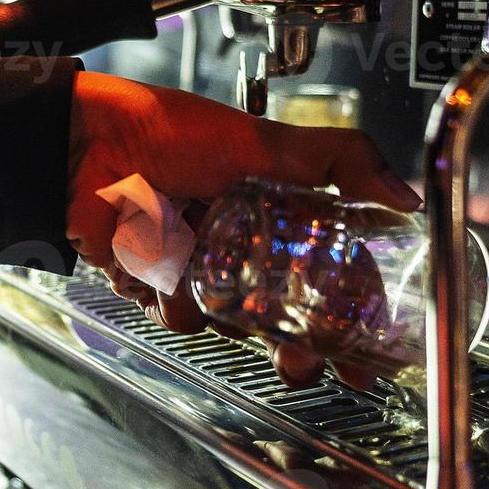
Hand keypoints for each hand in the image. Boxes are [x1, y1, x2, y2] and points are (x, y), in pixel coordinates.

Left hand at [66, 71, 420, 386]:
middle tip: (298, 360)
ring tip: (198, 282)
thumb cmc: (166, 129)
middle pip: (282, 315)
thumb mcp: (263, 141)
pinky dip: (168, 299)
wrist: (86, 143)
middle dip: (294, 350)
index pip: (328, 272)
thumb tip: (402, 193)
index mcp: (275, 209)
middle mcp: (240, 241)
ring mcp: (198, 263)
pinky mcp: (155, 278)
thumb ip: (337, 161)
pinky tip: (158, 268)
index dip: (351, 313)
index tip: (366, 352)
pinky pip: (175, 314)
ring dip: (218, 315)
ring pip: (226, 323)